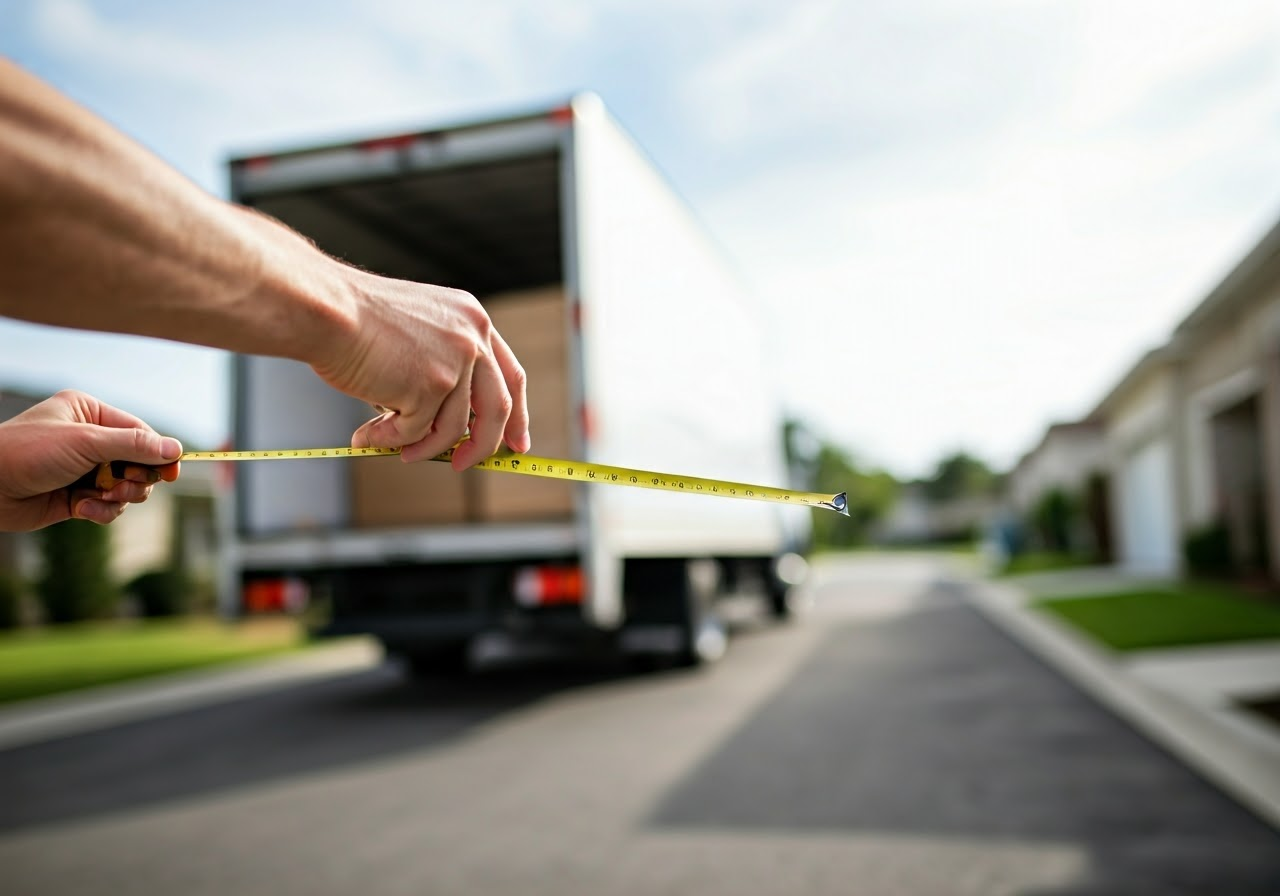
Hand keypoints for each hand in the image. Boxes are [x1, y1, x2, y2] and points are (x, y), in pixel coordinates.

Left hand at [0, 391, 181, 530]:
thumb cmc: (27, 453)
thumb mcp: (86, 442)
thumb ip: (134, 445)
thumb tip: (176, 449)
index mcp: (89, 413)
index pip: (139, 432)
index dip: (158, 452)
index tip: (172, 472)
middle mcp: (88, 439)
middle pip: (138, 462)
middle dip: (136, 478)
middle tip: (125, 486)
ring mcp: (82, 469)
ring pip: (126, 486)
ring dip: (119, 496)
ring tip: (101, 497)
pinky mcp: (76, 496)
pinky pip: (108, 505)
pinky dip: (101, 510)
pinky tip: (81, 508)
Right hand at [313, 269, 530, 469]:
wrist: (325, 308)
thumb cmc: (354, 320)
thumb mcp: (417, 332)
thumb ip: (442, 367)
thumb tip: (452, 428)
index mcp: (472, 319)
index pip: (510, 375)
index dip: (516, 414)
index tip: (517, 442)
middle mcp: (472, 338)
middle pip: (498, 408)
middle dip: (484, 445)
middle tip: (465, 464)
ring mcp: (455, 362)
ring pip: (453, 429)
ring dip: (421, 447)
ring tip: (388, 445)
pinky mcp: (431, 386)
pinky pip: (416, 433)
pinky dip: (390, 440)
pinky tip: (366, 434)